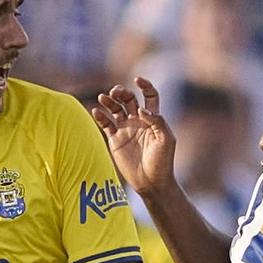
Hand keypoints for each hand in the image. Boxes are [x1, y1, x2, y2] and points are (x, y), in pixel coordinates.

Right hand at [91, 78, 177, 193]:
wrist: (151, 182)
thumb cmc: (162, 162)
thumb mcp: (166, 140)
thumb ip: (157, 121)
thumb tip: (141, 110)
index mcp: (153, 118)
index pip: (149, 95)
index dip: (145, 85)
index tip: (137, 80)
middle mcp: (138, 120)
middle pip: (129, 99)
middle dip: (121, 92)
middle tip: (116, 93)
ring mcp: (126, 129)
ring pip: (115, 109)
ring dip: (109, 101)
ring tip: (103, 98)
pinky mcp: (115, 139)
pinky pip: (105, 123)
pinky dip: (100, 116)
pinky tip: (96, 111)